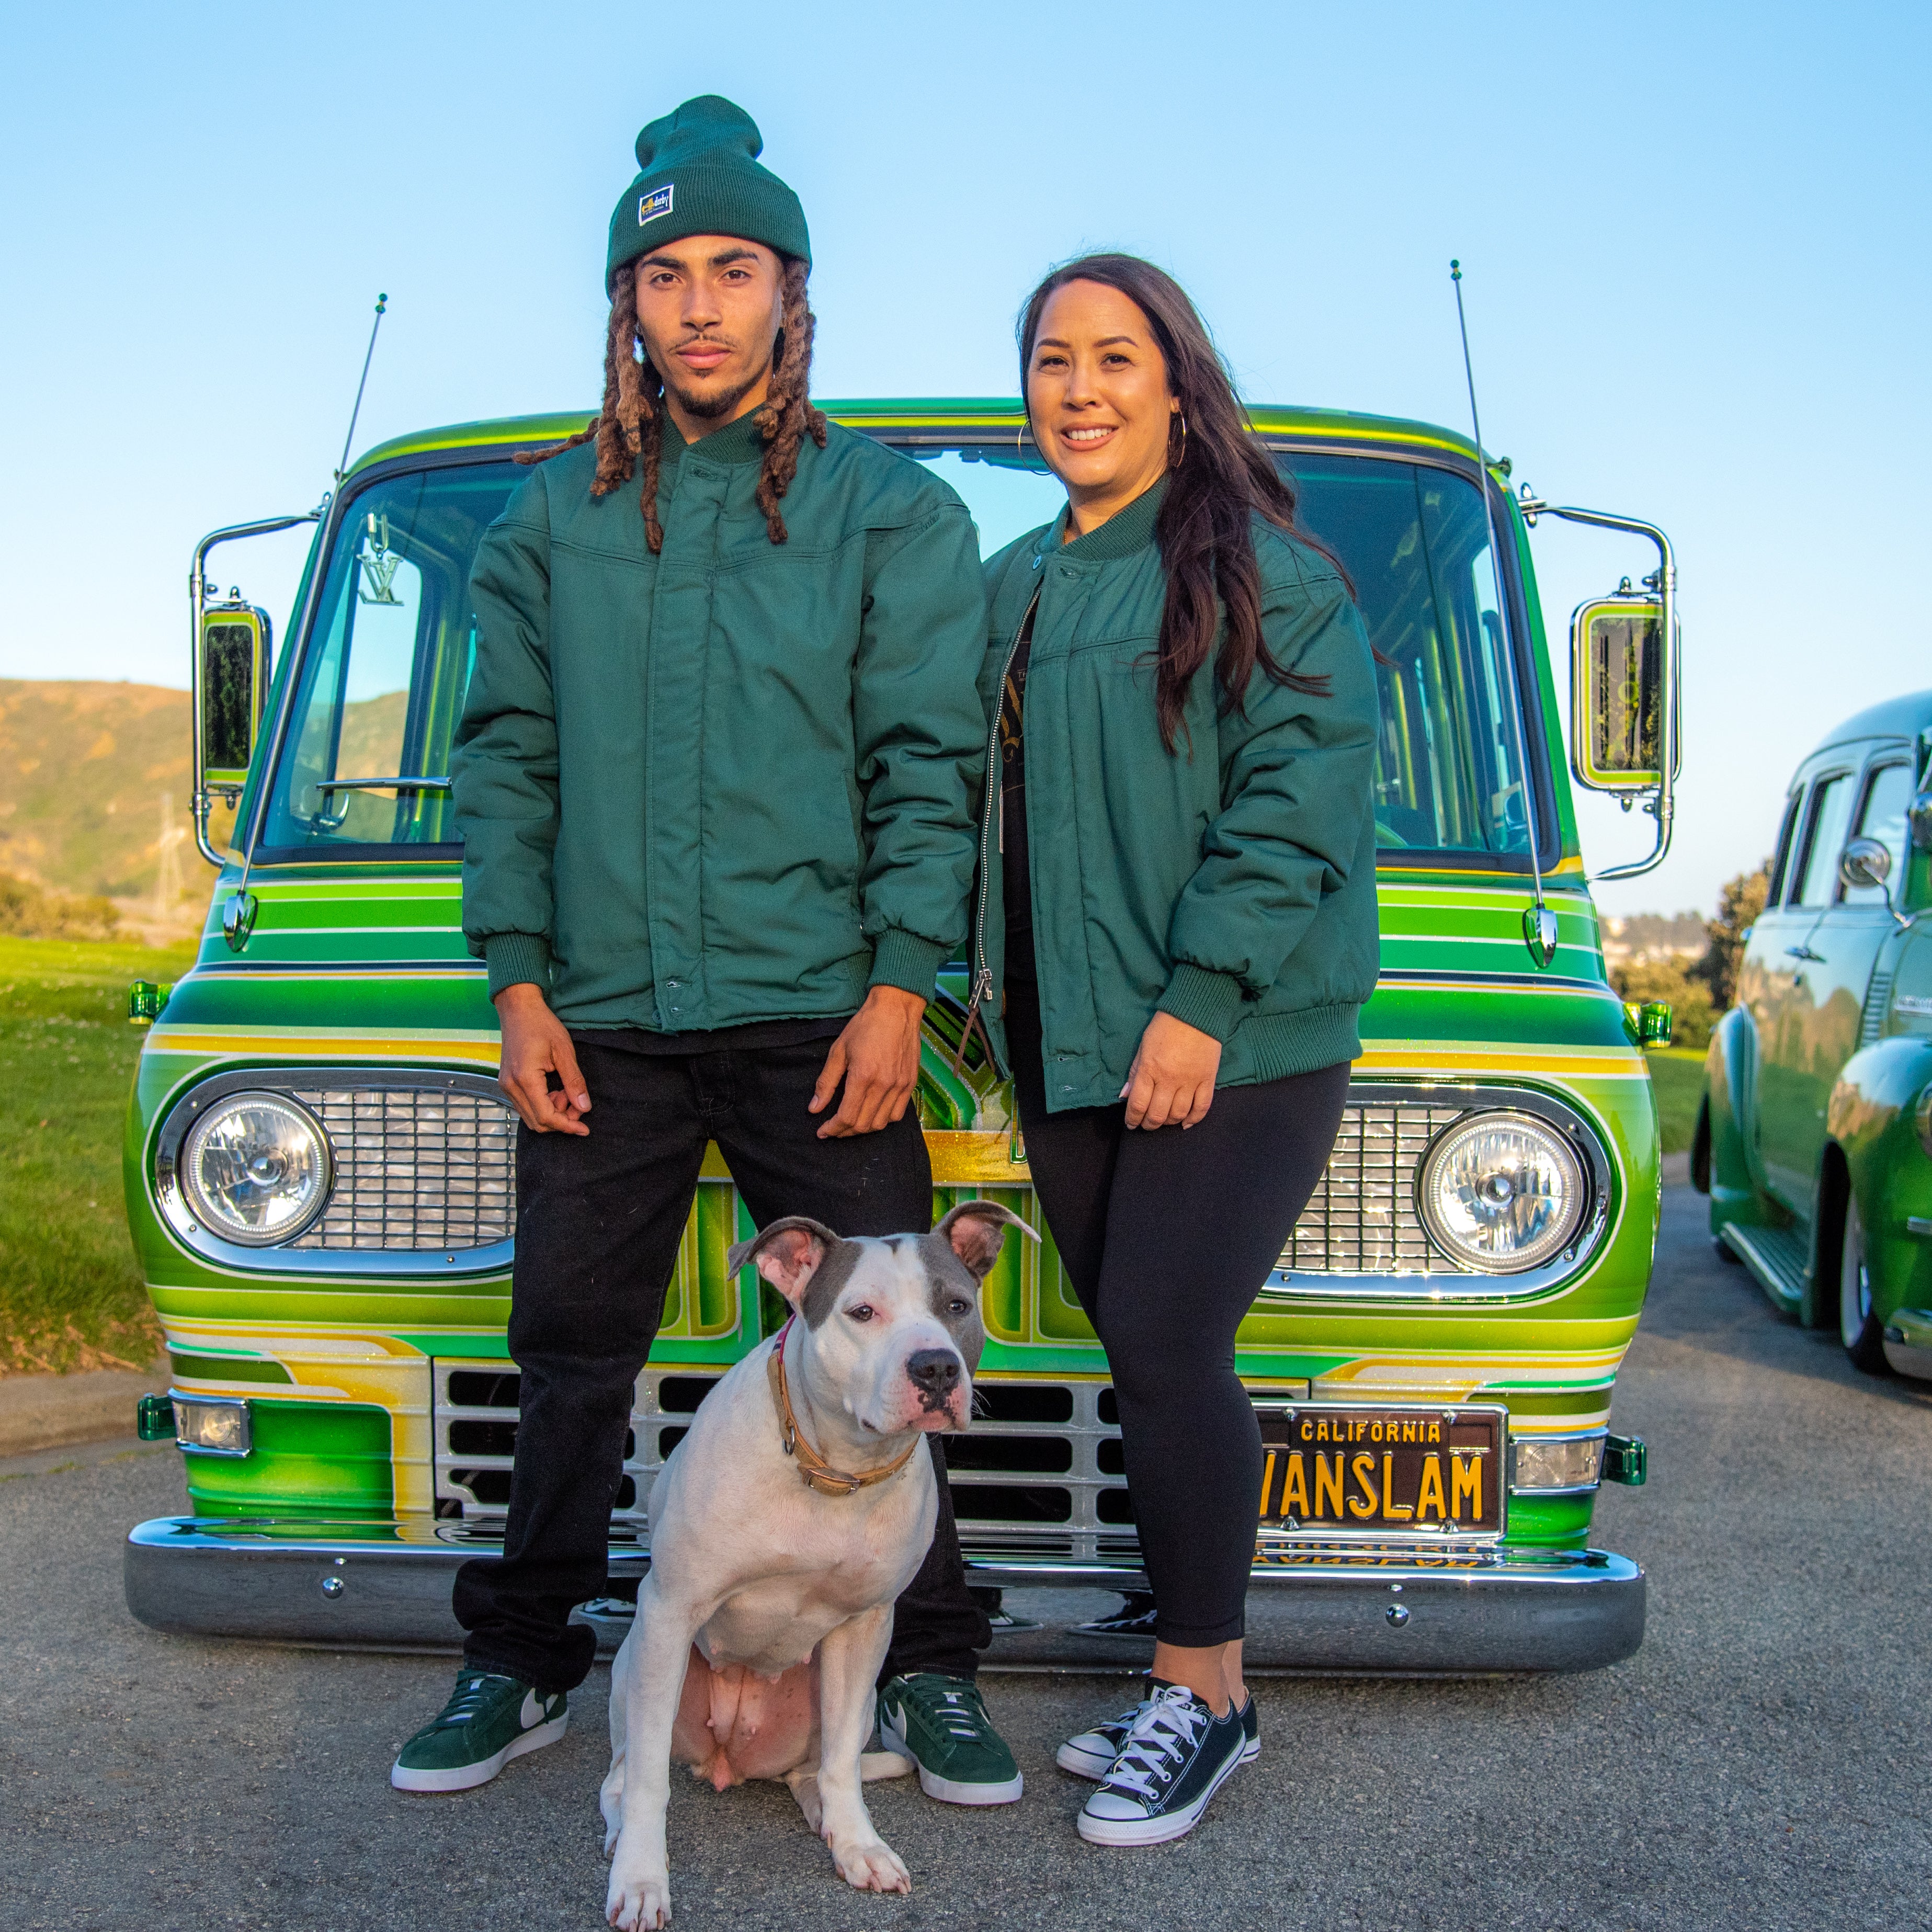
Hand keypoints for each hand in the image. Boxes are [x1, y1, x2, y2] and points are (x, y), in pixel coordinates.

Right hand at [493, 983, 590, 1134]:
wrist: (518, 1008)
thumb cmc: (542, 1024)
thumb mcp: (564, 1051)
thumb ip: (574, 1081)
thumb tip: (584, 1107)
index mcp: (525, 1079)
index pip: (546, 1116)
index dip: (567, 1126)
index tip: (585, 1129)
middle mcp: (511, 1086)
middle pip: (537, 1122)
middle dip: (561, 1120)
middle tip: (579, 1105)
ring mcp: (506, 1085)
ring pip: (530, 1116)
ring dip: (552, 1113)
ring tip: (567, 1092)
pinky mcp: (507, 1083)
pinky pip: (525, 1105)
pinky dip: (543, 1105)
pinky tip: (556, 1090)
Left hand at [810, 986, 926, 1138]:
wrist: (896, 1009)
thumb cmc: (865, 1026)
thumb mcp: (838, 1051)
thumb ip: (826, 1082)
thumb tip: (814, 1108)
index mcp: (863, 1076)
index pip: (846, 1117)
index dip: (832, 1129)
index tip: (822, 1131)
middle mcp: (884, 1085)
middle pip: (863, 1124)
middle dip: (845, 1131)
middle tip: (834, 1128)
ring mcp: (900, 1085)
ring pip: (881, 1123)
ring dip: (864, 1128)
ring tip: (852, 1122)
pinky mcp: (910, 1083)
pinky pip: (897, 1114)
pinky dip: (883, 1119)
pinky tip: (872, 1113)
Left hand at [1121, 1012, 1220, 1129]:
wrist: (1196, 1013)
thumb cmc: (1164, 1027)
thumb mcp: (1142, 1047)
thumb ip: (1134, 1072)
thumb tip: (1124, 1096)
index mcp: (1149, 1070)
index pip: (1138, 1104)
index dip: (1132, 1119)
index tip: (1131, 1124)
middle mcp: (1169, 1079)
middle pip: (1158, 1115)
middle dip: (1149, 1124)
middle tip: (1146, 1124)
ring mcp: (1190, 1081)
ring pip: (1179, 1114)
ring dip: (1169, 1123)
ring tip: (1164, 1121)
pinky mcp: (1208, 1080)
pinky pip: (1202, 1107)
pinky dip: (1194, 1119)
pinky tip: (1186, 1124)